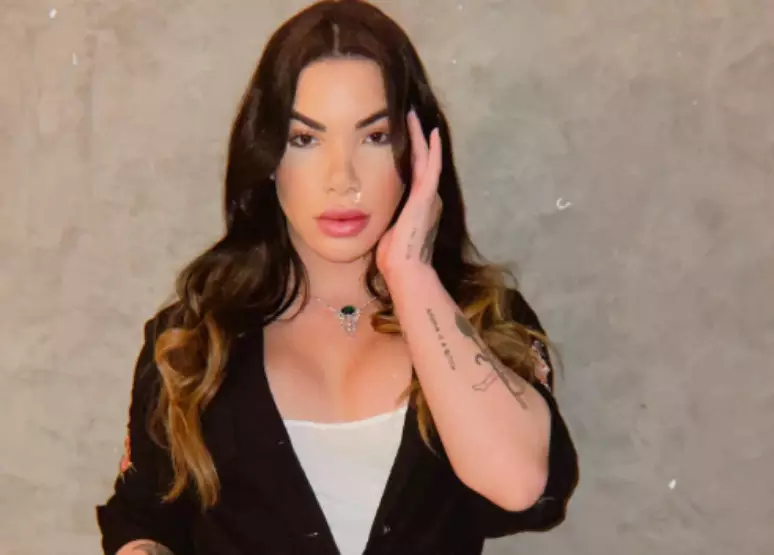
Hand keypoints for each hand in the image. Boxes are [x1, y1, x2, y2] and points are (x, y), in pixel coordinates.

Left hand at [376, 110, 442, 283]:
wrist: (403, 268)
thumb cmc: (393, 256)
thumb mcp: (387, 229)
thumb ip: (385, 216)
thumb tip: (367, 211)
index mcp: (418, 206)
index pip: (415, 172)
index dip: (411, 153)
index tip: (402, 135)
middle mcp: (428, 198)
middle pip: (422, 161)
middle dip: (416, 139)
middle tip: (409, 116)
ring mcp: (429, 196)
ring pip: (427, 159)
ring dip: (421, 137)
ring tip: (414, 116)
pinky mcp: (427, 197)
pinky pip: (432, 167)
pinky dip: (432, 149)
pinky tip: (431, 133)